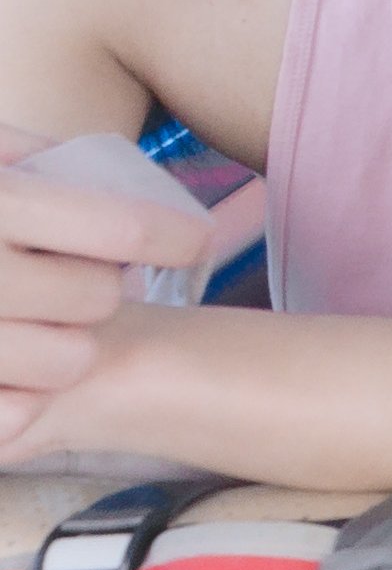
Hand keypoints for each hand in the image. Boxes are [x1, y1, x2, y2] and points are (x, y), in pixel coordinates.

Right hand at [0, 122, 208, 458]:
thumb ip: (27, 158)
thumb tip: (109, 176)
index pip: (118, 227)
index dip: (171, 235)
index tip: (196, 238)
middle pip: (94, 297)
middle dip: (102, 290)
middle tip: (85, 281)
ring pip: (62, 361)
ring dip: (68, 348)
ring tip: (44, 326)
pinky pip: (12, 412)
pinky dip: (22, 398)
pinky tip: (14, 372)